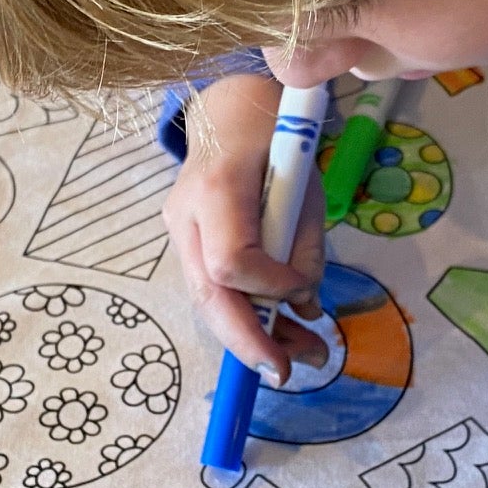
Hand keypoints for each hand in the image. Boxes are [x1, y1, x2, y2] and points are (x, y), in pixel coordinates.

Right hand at [163, 72, 329, 383]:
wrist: (231, 114)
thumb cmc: (276, 144)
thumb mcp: (306, 187)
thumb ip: (306, 246)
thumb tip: (305, 307)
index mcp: (217, 188)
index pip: (230, 261)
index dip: (269, 287)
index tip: (304, 291)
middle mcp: (185, 216)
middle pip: (207, 294)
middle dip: (247, 340)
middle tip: (285, 373)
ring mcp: (179, 233)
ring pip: (208, 302)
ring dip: (256, 337)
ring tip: (308, 355)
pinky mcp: (186, 247)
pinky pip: (214, 291)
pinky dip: (249, 316)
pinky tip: (286, 332)